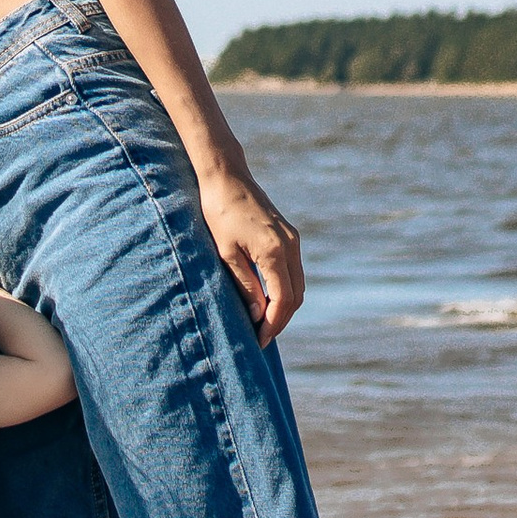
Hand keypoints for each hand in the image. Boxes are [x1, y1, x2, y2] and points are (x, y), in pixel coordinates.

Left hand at [200, 168, 302, 345]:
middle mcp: (290, 246)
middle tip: (260, 336)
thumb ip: (244, 284)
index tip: (258, 340)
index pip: (282, 300)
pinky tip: (266, 298)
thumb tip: (257, 314)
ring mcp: (292, 239)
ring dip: (283, 306)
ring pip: (297, 284)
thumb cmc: (219, 212)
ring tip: (262, 322)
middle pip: (295, 296)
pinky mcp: (288, 235)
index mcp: (274, 251)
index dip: (272, 324)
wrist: (226, 177)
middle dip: (280, 320)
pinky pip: (293, 271)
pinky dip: (284, 289)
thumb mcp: (226, 253)